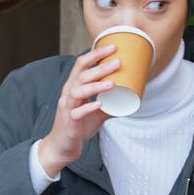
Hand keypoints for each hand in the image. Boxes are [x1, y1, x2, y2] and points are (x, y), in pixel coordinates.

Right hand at [37, 44, 117, 174]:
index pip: (81, 65)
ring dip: (95, 86)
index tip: (112, 47)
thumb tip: (131, 99)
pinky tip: (100, 105)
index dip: (95, 54)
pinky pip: (77, 113)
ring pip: (78, 91)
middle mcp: (68, 94)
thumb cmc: (79, 126)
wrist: (62, 147)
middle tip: (118, 62)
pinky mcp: (70, 122)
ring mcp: (67, 108)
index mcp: (73, 87)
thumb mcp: (96, 112)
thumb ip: (110, 104)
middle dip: (100, 67)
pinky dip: (88, 107)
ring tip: (112, 83)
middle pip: (81, 75)